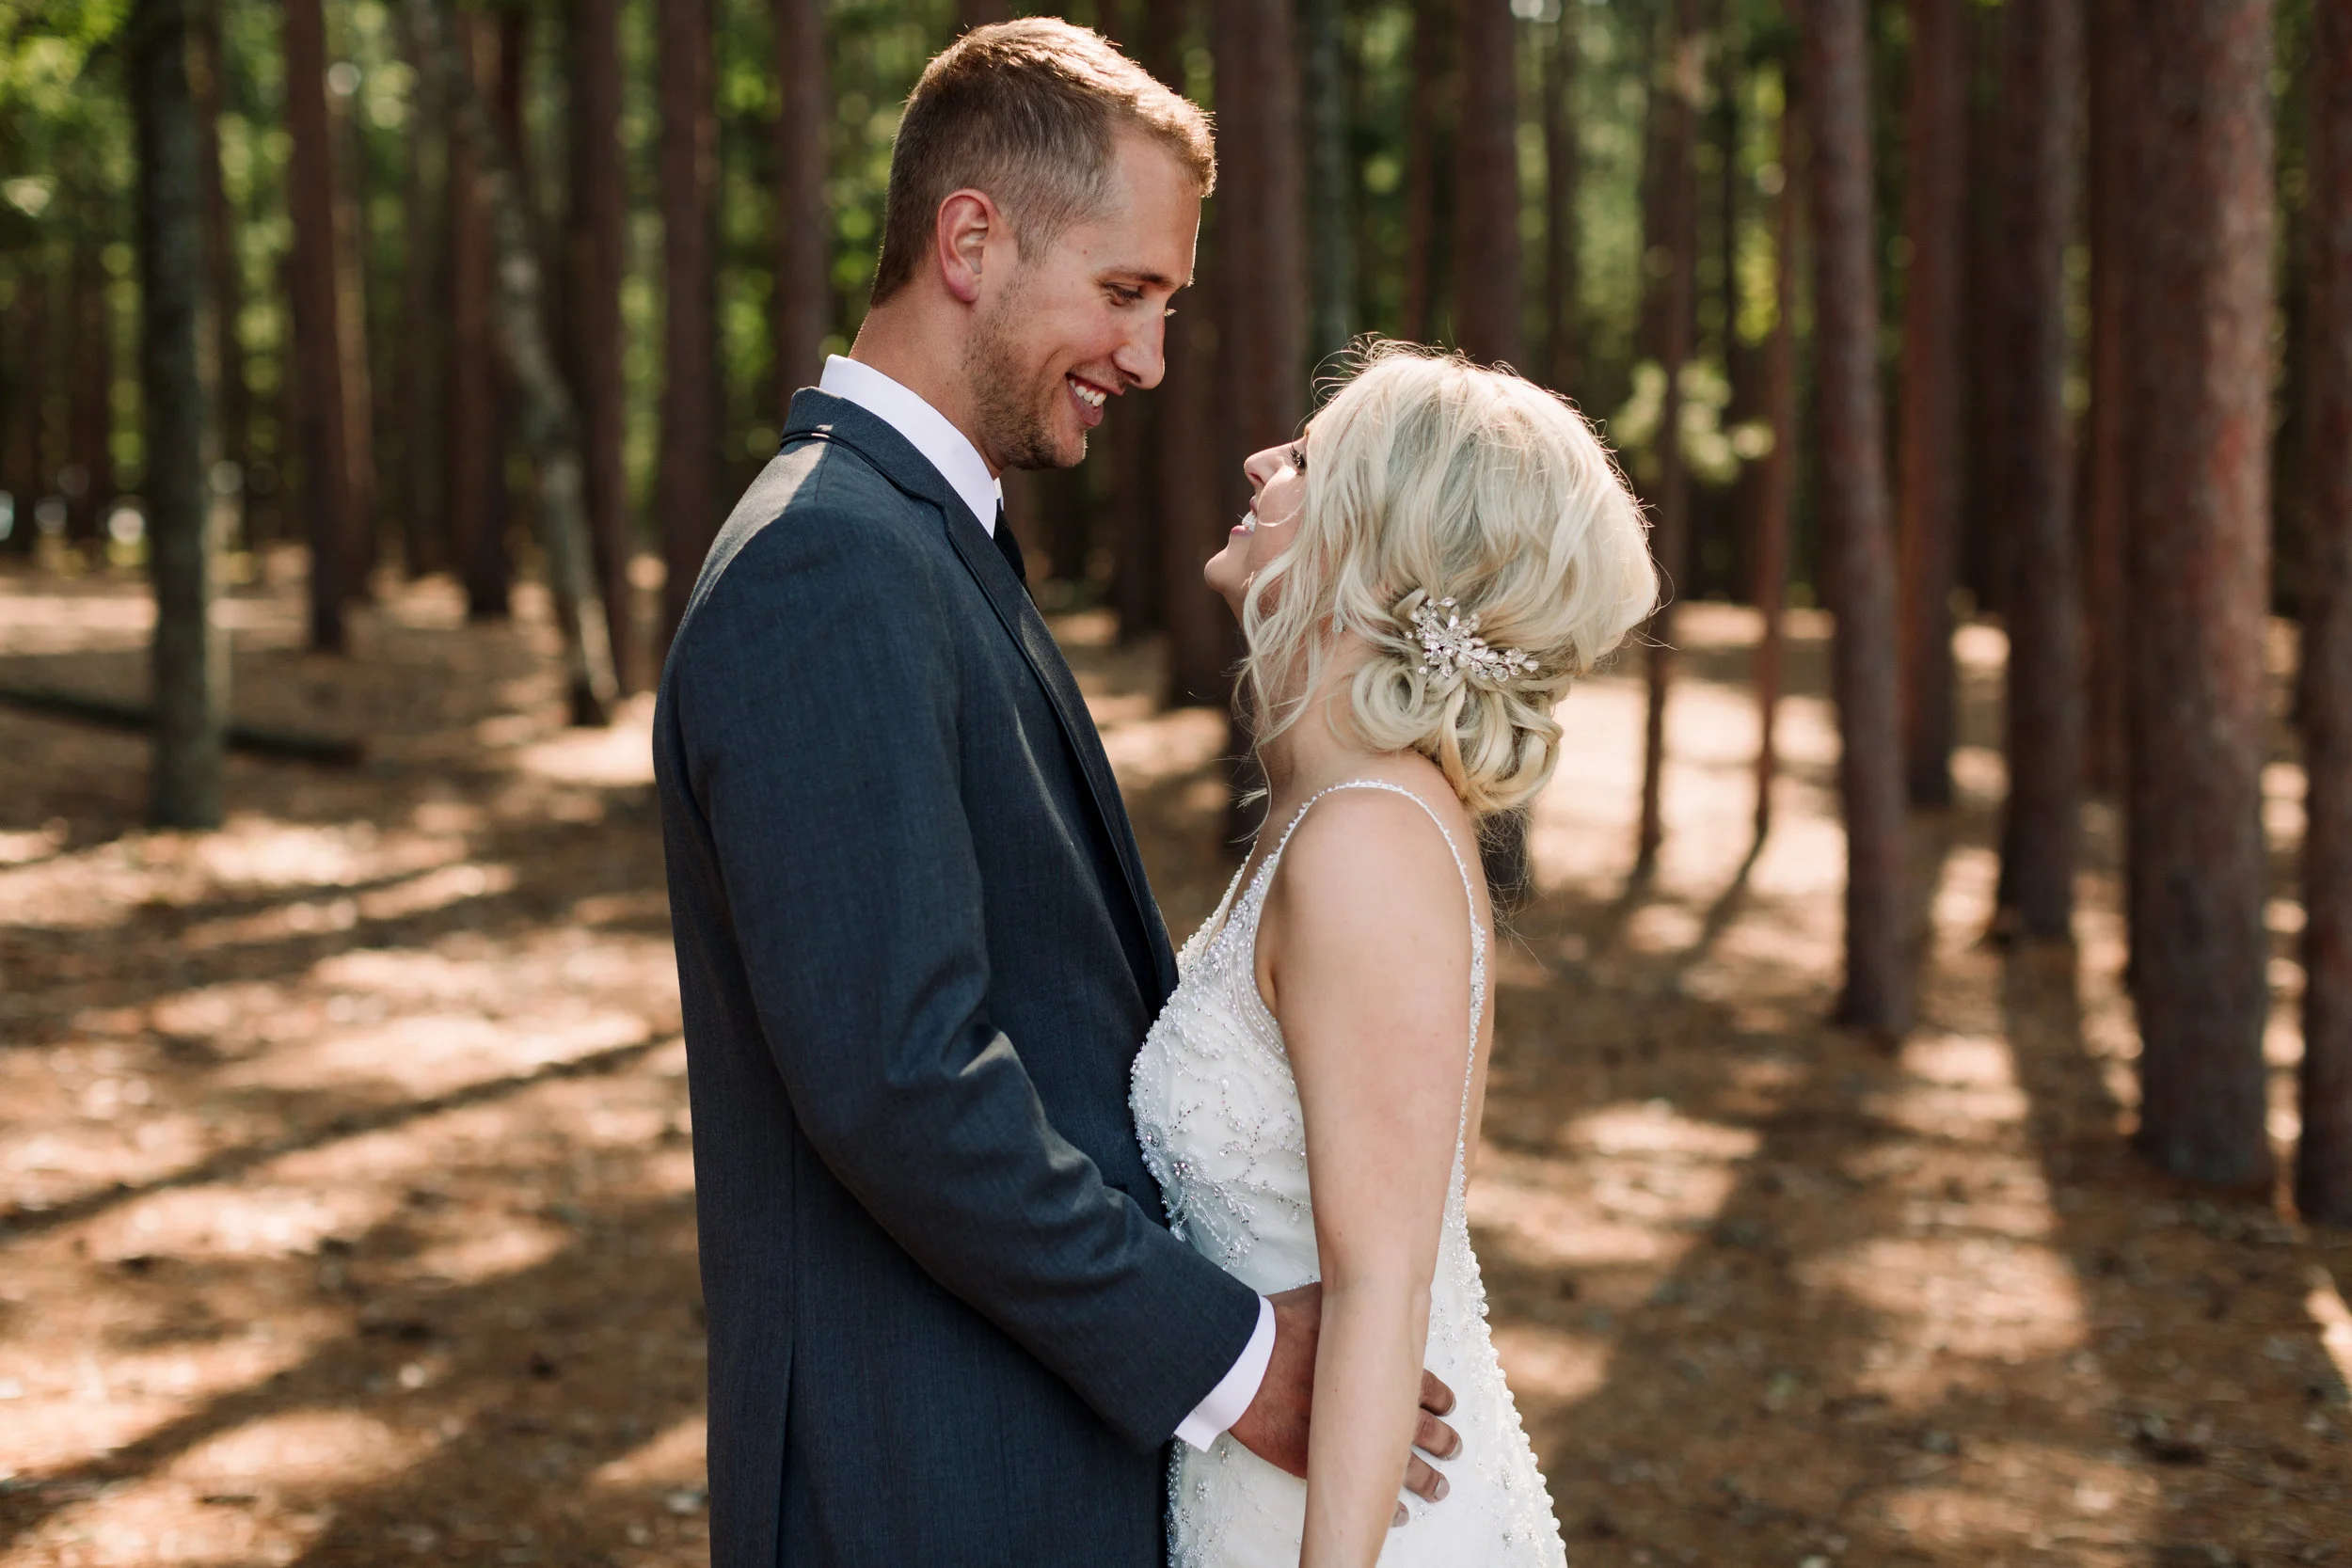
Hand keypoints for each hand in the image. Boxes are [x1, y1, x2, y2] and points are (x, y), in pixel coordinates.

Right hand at [1224, 1282, 1461, 1524]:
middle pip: (1423, 1429)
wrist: (1240, 1361)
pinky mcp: (1324, 1463)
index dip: (1440, 1398)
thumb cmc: (1278, 1326)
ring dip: (1426, 1479)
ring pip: (1403, 1466)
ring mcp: (1351, 1437)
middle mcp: (1374, 1404)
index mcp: (1380, 1365)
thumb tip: (1360, 1286)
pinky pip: (1365, 1490)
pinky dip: (1386, 1506)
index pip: (1425, 1385)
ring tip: (1438, 1489)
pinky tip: (1399, 1515)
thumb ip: (1349, 1304)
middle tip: (1453, 1448)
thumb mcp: (1322, 1300)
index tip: (1448, 1406)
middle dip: (1442, 1441)